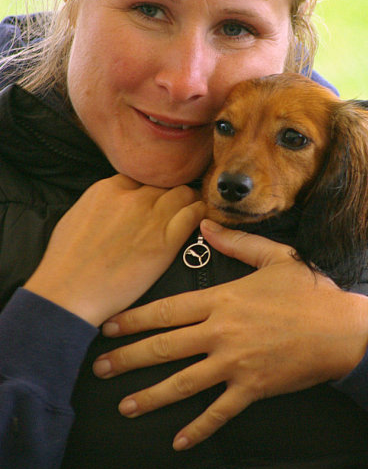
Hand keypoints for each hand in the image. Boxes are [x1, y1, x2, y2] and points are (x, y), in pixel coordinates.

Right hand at [24, 175, 204, 325]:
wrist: (71, 292)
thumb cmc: (67, 260)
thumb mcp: (78, 214)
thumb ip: (102, 201)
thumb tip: (114, 200)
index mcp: (108, 188)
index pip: (140, 176)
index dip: (148, 188)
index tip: (152, 198)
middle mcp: (133, 198)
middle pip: (164, 184)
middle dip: (169, 192)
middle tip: (174, 204)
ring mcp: (151, 218)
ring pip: (183, 194)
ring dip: (188, 199)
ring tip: (191, 208)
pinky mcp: (166, 242)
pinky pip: (193, 215)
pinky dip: (199, 213)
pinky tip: (199, 217)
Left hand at [93, 219, 367, 448]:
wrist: (342, 330)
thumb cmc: (309, 290)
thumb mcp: (275, 256)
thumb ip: (236, 242)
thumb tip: (204, 223)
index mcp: (222, 300)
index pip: (167, 310)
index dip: (134, 319)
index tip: (108, 327)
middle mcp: (221, 332)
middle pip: (165, 347)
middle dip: (128, 358)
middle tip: (99, 368)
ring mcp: (235, 363)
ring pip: (183, 382)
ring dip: (151, 396)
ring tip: (123, 406)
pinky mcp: (252, 388)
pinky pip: (219, 412)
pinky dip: (198, 428)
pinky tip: (178, 442)